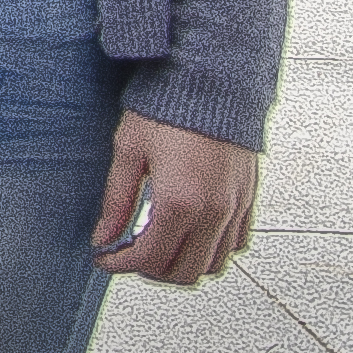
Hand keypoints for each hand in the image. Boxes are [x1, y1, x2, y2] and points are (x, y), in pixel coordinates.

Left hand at [92, 110, 260, 284]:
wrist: (210, 81)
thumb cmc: (165, 108)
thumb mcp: (128, 150)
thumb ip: (117, 201)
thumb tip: (103, 238)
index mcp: (180, 201)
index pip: (150, 257)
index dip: (121, 264)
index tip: (103, 258)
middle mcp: (214, 211)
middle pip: (183, 271)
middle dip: (150, 270)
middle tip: (127, 254)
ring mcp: (235, 208)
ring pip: (213, 265)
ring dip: (182, 265)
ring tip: (155, 248)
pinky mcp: (248, 199)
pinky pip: (236, 244)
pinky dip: (211, 251)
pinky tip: (188, 234)